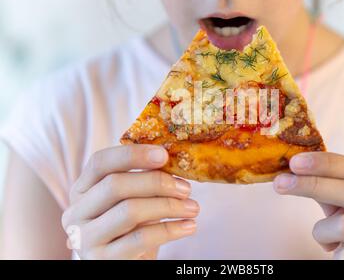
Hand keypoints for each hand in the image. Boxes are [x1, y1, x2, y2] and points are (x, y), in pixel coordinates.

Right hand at [62, 145, 198, 259]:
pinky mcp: (102, 260)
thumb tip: (173, 159)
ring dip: (168, 206)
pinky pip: (141, 238)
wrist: (126, 263)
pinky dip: (170, 230)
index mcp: (81, 190)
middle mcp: (76, 213)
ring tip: (193, 208)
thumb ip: (142, 181)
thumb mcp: (131, 201)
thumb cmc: (131, 229)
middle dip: (156, 182)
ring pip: (130, 211)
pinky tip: (189, 226)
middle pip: (115, 185)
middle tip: (186, 188)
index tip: (164, 154)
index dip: (132, 154)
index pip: (100, 162)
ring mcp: (85, 239)